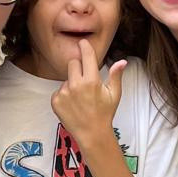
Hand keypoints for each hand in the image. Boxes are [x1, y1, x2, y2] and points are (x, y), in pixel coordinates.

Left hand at [49, 36, 124, 152]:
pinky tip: (72, 105)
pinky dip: (64, 96)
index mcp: (92, 81)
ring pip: (66, 79)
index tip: (82, 42)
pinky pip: (58, 91)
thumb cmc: (105, 114)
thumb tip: (122, 61)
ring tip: (80, 99)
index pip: (86, 56)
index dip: (84, 47)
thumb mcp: (114, 95)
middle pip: (73, 63)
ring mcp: (64, 93)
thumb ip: (116, 76)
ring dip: (72, 84)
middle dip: (78, 68)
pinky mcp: (55, 101)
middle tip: (85, 82)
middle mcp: (76, 85)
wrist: (92, 134)